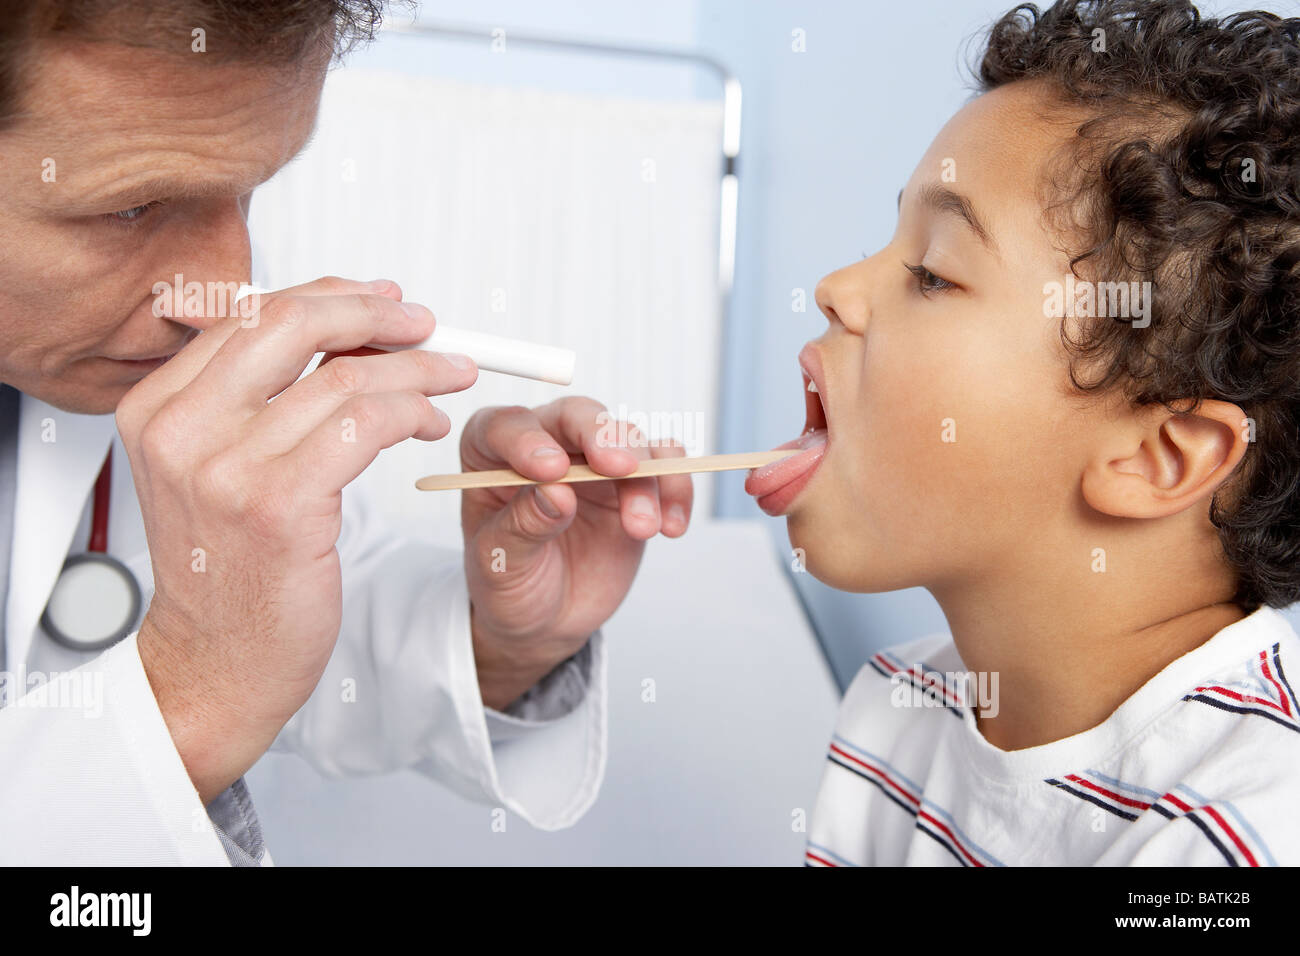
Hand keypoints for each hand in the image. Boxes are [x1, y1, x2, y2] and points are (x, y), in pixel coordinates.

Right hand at [117, 276, 477, 802]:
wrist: (215, 662)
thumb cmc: (229, 570)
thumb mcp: (215, 469)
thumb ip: (254, 399)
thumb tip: (336, 329)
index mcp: (158, 406)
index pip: (251, 313)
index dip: (330, 296)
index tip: (382, 299)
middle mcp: (181, 428)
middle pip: (291, 322)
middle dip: (376, 313)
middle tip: (427, 324)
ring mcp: (226, 467)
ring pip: (344, 377)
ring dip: (415, 369)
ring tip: (450, 377)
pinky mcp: (279, 505)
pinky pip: (366, 426)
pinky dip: (413, 412)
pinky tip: (430, 424)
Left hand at [459, 398, 693, 708]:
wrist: (545, 618)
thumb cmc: (508, 584)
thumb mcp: (501, 566)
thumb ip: (522, 527)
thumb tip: (555, 492)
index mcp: (492, 455)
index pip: (506, 426)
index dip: (528, 440)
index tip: (550, 470)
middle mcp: (545, 446)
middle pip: (575, 417)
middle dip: (601, 436)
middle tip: (620, 467)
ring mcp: (593, 463)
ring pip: (628, 439)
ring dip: (644, 478)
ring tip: (641, 528)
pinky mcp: (633, 484)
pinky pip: (665, 467)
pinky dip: (676, 489)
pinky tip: (671, 526)